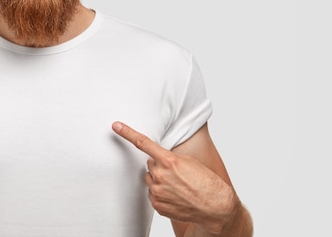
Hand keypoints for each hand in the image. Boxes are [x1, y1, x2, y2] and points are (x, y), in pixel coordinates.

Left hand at [111, 121, 238, 232]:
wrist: (215, 206)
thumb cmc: (206, 182)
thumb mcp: (189, 162)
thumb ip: (169, 158)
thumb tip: (155, 159)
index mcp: (169, 161)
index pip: (143, 143)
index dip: (128, 133)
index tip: (116, 126)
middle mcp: (160, 175)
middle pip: (150, 164)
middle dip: (160, 166)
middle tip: (176, 174)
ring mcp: (157, 191)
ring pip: (150, 179)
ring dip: (159, 180)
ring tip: (177, 185)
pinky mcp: (157, 204)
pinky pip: (152, 193)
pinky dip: (161, 193)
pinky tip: (175, 195)